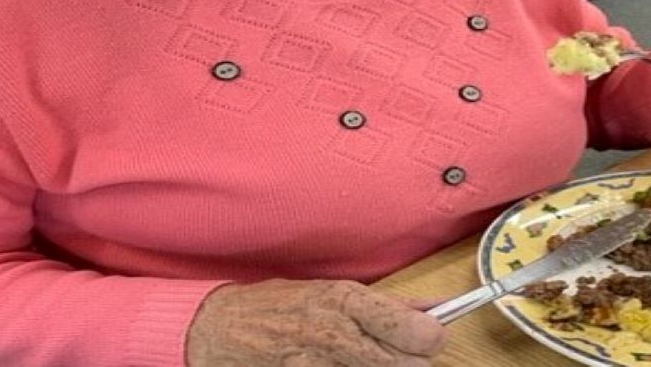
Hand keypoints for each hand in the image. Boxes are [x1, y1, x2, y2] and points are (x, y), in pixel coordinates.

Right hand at [186, 279, 445, 366]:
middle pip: (407, 365)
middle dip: (412, 362)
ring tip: (369, 361)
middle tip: (401, 355)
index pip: (415, 329)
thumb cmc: (278, 308)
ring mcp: (319, 366)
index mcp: (346, 301)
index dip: (432, 337)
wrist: (218, 331)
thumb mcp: (331, 292)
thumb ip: (384, 305)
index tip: (430, 337)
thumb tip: (432, 309)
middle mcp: (336, 335)